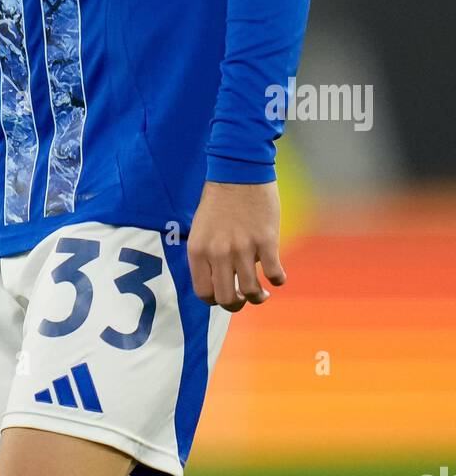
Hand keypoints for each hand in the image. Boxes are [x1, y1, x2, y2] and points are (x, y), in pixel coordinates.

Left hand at [187, 180, 286, 312]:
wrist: (238, 170)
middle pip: (227, 299)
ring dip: (259, 296)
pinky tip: (278, 275)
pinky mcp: (266, 241)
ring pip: (252, 292)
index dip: (215, 300)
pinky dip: (278, 279)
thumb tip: (216, 280)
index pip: (203, 293)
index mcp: (198, 250)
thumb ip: (205, 254)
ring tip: (263, 292)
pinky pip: (274, 274)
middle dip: (238, 305)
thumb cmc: (219, 198)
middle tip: (245, 298)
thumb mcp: (200, 228)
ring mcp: (243, 248)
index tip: (225, 296)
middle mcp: (218, 253)